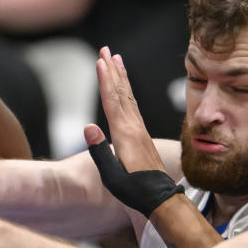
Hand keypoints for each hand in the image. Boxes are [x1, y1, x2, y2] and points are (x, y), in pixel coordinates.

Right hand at [85, 47, 182, 216]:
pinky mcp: (142, 135)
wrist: (159, 198)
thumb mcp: (112, 176)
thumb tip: (88, 127)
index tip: (101, 61)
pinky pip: (133, 106)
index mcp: (125, 135)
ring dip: (121, 77)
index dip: (105, 81)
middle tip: (106, 50)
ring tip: (117, 60)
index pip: (112, 101)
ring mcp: (139, 130)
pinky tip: (125, 89)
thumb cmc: (134, 190)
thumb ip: (100, 151)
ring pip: (128, 97)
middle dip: (113, 70)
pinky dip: (127, 92)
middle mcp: (134, 127)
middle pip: (121, 93)